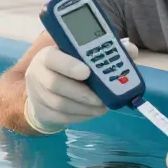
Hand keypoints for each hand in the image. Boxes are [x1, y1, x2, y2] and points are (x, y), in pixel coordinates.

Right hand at [24, 38, 138, 133]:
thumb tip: (130, 50)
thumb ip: (105, 52)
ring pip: (60, 104)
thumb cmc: (69, 68)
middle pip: (56, 84)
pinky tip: (91, 113)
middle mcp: (38, 73)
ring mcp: (36, 94)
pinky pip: (60, 117)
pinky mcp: (41, 112)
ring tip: (101, 107)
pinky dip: (79, 116)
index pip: (53, 57)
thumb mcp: (81, 57)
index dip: (69, 65)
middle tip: (101, 99)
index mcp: (48, 54)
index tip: (87, 72)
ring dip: (84, 108)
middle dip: (82, 93)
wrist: (43, 89)